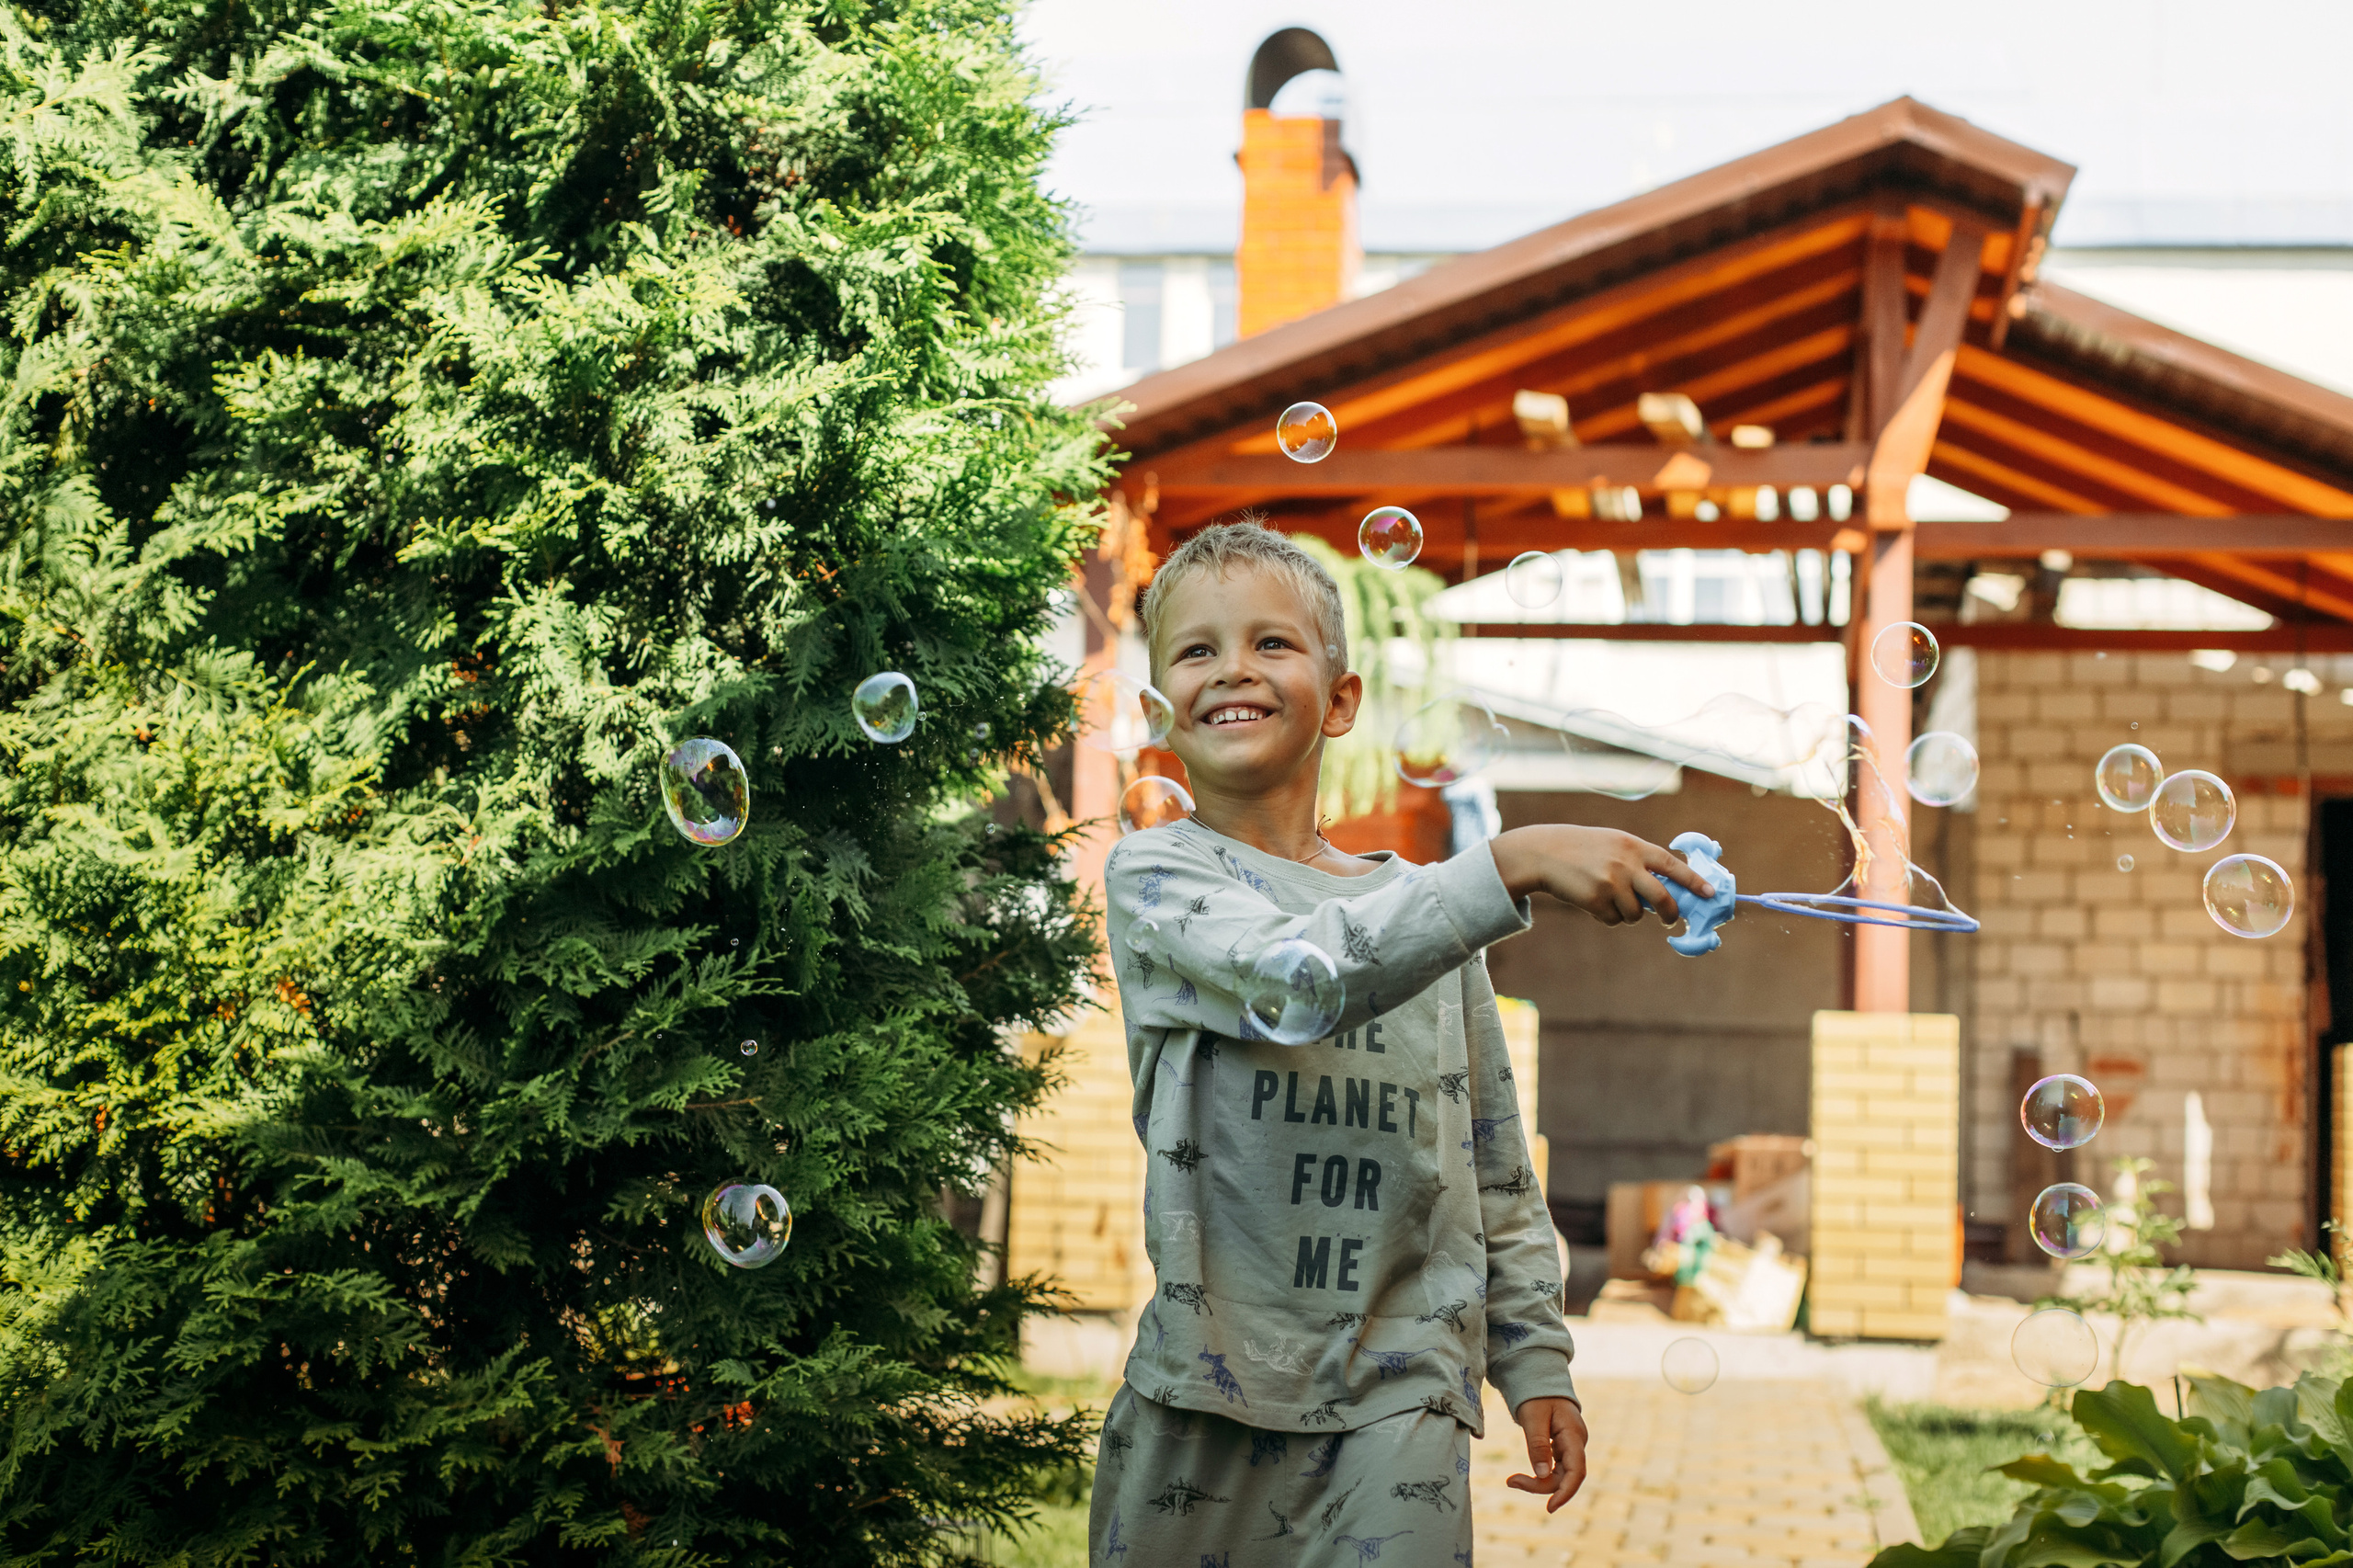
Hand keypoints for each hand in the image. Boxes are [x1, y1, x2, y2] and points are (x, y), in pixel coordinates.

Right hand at [1489, 824, 1714, 926]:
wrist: (1545, 852)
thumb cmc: (1584, 848)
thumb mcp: (1615, 844)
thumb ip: (1640, 861)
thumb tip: (1668, 890)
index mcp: (1634, 847)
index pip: (1673, 866)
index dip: (1694, 881)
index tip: (1710, 894)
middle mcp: (1626, 864)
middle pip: (1662, 898)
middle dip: (1671, 913)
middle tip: (1670, 918)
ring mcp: (1611, 883)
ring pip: (1637, 914)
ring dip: (1628, 913)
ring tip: (1610, 899)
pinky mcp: (1595, 900)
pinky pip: (1614, 920)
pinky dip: (1607, 917)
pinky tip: (1592, 901)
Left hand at [1506, 1395, 1587, 1511]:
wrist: (1540, 1380)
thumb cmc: (1537, 1395)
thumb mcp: (1533, 1417)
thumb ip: (1538, 1445)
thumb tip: (1541, 1475)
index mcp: (1574, 1434)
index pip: (1577, 1471)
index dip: (1566, 1492)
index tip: (1550, 1507)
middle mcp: (1576, 1443)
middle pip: (1566, 1476)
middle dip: (1541, 1486)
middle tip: (1511, 1482)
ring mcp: (1570, 1447)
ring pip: (1559, 1475)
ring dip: (1538, 1482)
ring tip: (1512, 1480)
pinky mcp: (1562, 1448)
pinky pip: (1555, 1468)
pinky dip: (1539, 1475)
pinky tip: (1523, 1477)